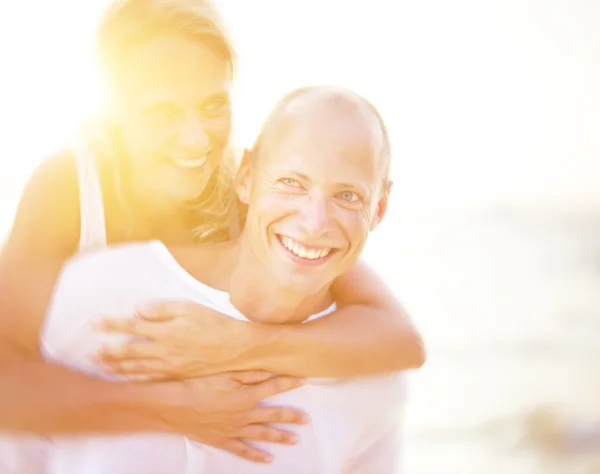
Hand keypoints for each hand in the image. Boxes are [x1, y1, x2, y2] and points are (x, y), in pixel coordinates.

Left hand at [96, 301, 265, 379]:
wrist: (236, 348)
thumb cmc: (215, 324)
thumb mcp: (190, 308)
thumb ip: (163, 309)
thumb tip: (138, 309)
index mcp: (166, 331)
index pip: (132, 326)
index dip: (111, 324)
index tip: (93, 322)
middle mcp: (164, 350)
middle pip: (129, 352)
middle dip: (108, 352)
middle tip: (90, 352)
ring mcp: (170, 366)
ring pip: (137, 368)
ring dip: (117, 368)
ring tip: (101, 366)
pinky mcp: (178, 375)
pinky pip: (152, 378)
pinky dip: (136, 379)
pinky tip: (127, 379)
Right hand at [151, 370, 307, 462]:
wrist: (175, 406)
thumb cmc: (198, 386)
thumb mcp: (225, 374)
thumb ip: (249, 374)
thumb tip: (269, 372)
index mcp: (246, 395)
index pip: (274, 387)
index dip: (289, 383)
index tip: (304, 380)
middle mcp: (244, 414)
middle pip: (274, 415)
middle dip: (292, 416)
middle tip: (307, 419)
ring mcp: (235, 430)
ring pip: (263, 435)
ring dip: (280, 437)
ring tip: (295, 439)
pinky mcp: (223, 441)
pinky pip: (243, 451)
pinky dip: (256, 456)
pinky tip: (268, 459)